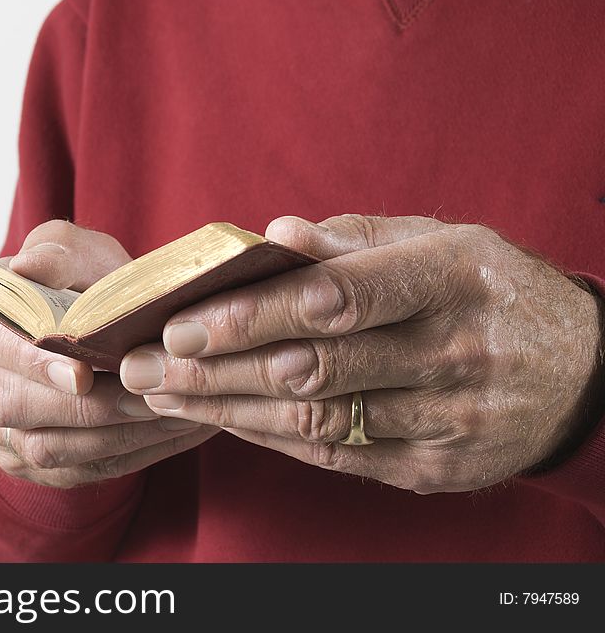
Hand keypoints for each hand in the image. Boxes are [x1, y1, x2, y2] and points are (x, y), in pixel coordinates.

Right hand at [0, 220, 217, 488]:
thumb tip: (29, 266)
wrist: (94, 320)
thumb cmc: (82, 281)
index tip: (85, 372)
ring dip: (118, 435)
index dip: (35, 363)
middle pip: (16, 408)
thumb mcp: (76, 252)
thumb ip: (58, 254)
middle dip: (89, 407)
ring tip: (173, 413)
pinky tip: (173, 431)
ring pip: (48, 449)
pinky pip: (77, 470)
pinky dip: (131, 454)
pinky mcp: (29, 460)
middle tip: (149, 396)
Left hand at [120, 215, 603, 493]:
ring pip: (315, 420)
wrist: (580, 373)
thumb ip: (355, 240)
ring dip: (226, 409)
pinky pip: (338, 457)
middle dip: (213, 369)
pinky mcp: (438, 469)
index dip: (249, 316)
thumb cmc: (491, 292)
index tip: (179, 323)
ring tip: (161, 395)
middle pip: (311, 367)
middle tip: (141, 367)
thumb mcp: (442, 242)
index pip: (334, 297)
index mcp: (450, 278)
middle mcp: (453, 352)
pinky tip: (222, 419)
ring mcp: (449, 419)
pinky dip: (271, 437)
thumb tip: (273, 233)